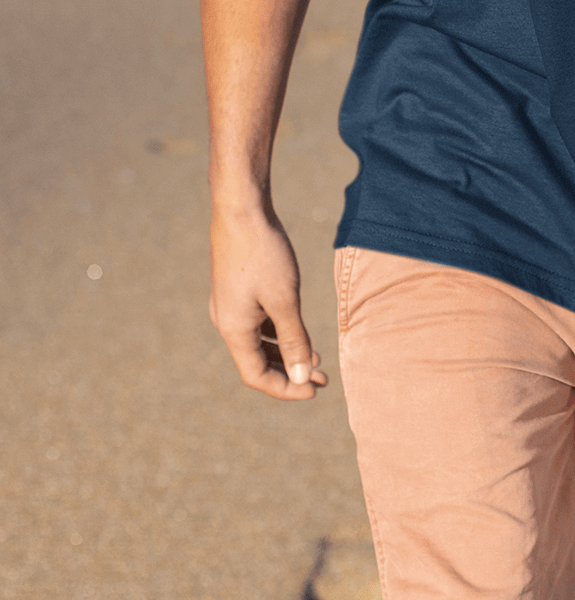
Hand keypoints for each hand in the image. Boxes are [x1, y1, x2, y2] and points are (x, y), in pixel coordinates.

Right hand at [210, 203, 327, 399]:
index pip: (257, 376)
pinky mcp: (238, 291)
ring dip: (286, 353)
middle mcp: (227, 323)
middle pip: (257, 362)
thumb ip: (294, 340)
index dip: (286, 389)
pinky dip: (278, 333)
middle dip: (291, 373)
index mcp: (234, 330)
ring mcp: (231, 306)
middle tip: (322, 380)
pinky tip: (299, 331)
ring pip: (259, 343)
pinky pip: (258, 324)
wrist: (241, 209)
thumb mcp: (285, 300)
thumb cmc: (264, 253)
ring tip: (318, 360)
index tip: (316, 391)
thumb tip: (303, 377)